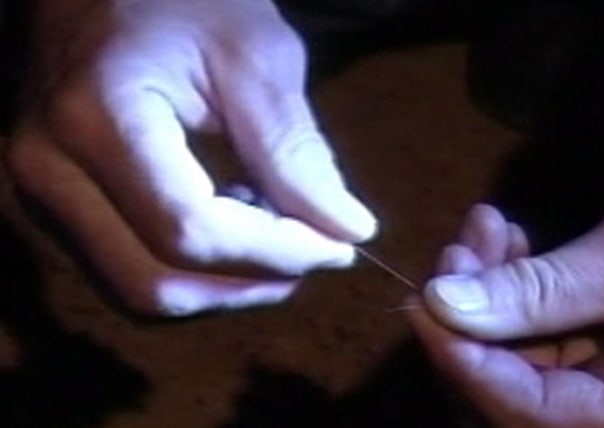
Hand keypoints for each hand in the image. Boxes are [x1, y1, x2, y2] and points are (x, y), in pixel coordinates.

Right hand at [7, 0, 376, 315]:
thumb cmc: (181, 0)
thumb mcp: (255, 58)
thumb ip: (296, 150)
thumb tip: (348, 229)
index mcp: (97, 118)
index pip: (191, 230)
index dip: (276, 252)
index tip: (340, 245)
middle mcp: (51, 170)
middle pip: (159, 282)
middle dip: (252, 281)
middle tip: (314, 249)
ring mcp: (44, 194)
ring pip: (142, 290)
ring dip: (225, 283)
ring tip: (273, 228)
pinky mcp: (59, 206)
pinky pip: (131, 269)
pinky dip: (196, 269)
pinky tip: (233, 220)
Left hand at [412, 134, 603, 426]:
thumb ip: (533, 292)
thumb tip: (442, 305)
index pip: (529, 410)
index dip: (466, 361)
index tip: (424, 305)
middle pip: (509, 383)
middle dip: (470, 319)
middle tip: (453, 256)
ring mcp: (601, 365)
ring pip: (510, 344)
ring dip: (483, 286)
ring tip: (479, 229)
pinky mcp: (588, 329)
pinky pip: (527, 315)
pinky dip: (506, 276)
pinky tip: (499, 233)